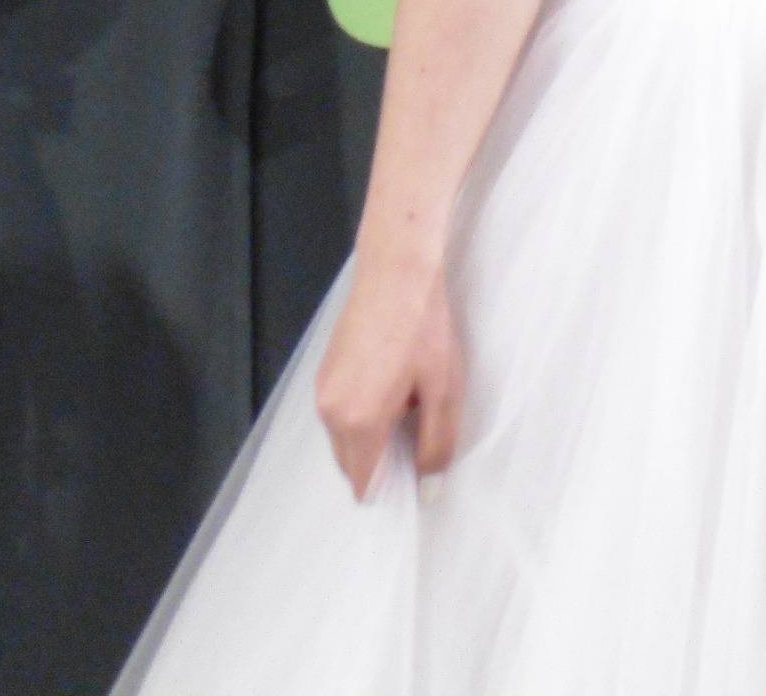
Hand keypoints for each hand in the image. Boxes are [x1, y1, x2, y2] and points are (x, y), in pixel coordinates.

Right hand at [316, 255, 464, 496]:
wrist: (396, 272)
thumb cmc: (423, 328)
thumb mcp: (443, 391)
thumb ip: (435, 445)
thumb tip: (429, 489)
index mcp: (358, 421)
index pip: (363, 483)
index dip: (389, 493)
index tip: (412, 487)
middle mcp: (330, 411)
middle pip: (350, 465)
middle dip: (380, 468)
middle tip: (416, 449)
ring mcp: (322, 391)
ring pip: (343, 440)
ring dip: (370, 441)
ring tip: (409, 414)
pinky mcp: (324, 373)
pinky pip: (339, 415)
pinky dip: (361, 419)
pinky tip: (392, 394)